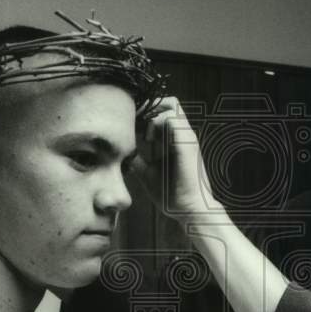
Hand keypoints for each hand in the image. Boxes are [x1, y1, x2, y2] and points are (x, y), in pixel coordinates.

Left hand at [132, 96, 220, 219]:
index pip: (161, 112)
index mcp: (174, 140)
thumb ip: (138, 159)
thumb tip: (122, 153)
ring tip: (143, 133)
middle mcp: (181, 134)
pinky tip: (148, 139)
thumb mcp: (147, 173)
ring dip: (153, 113)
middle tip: (133, 121)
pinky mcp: (187, 141)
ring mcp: (186, 136)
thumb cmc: (172, 195)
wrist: (189, 210)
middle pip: (168, 102)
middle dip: (148, 106)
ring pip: (171, 104)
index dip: (143, 112)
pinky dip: (156, 123)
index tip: (128, 121)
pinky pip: (171, 118)